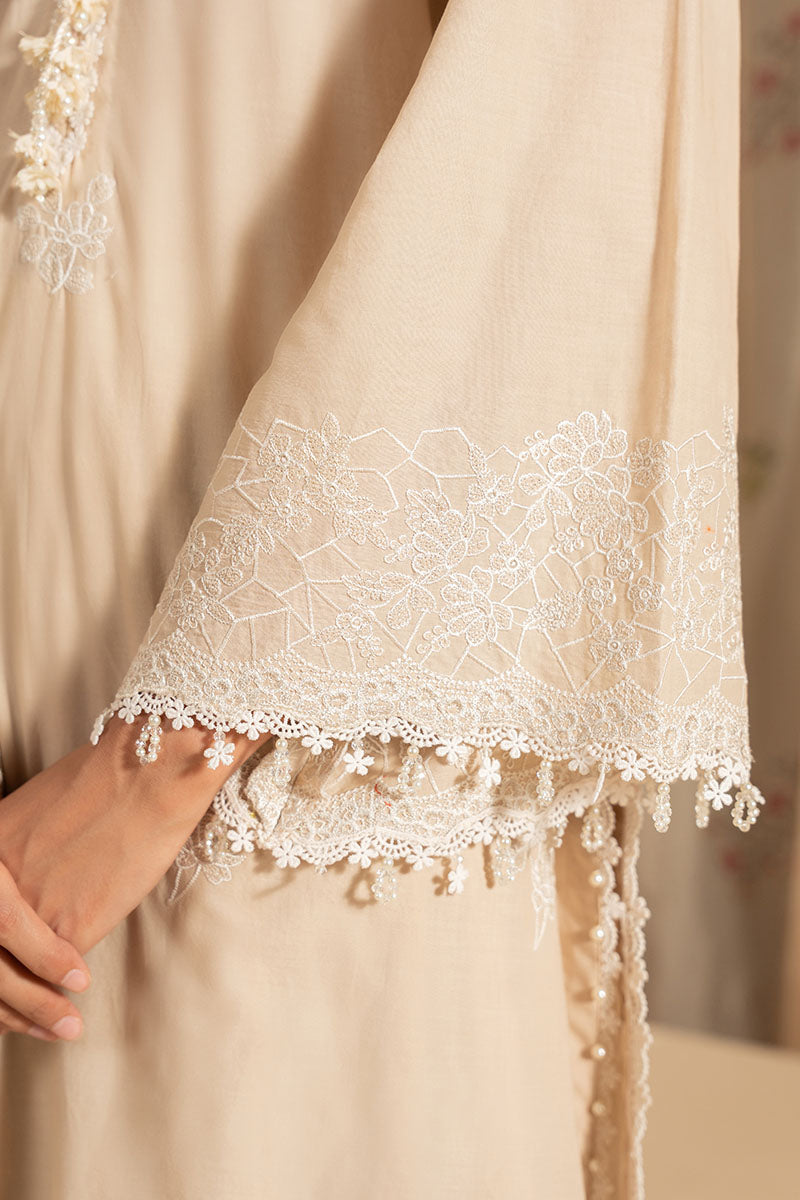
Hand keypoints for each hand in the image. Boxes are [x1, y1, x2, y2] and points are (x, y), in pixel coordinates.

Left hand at [0, 716, 268, 1041]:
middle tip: (26, 1020)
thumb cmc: (107, 781)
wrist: (150, 771)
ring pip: (11, 978)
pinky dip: (58, 998)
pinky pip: (51, 976)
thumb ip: (19, 861)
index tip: (8, 982)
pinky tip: (74, 1009)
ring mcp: (29, 908)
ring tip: (62, 1026)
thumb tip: (31, 891)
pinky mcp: (67, 925)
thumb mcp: (35, 818)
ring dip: (31, 1011)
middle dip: (6, 1001)